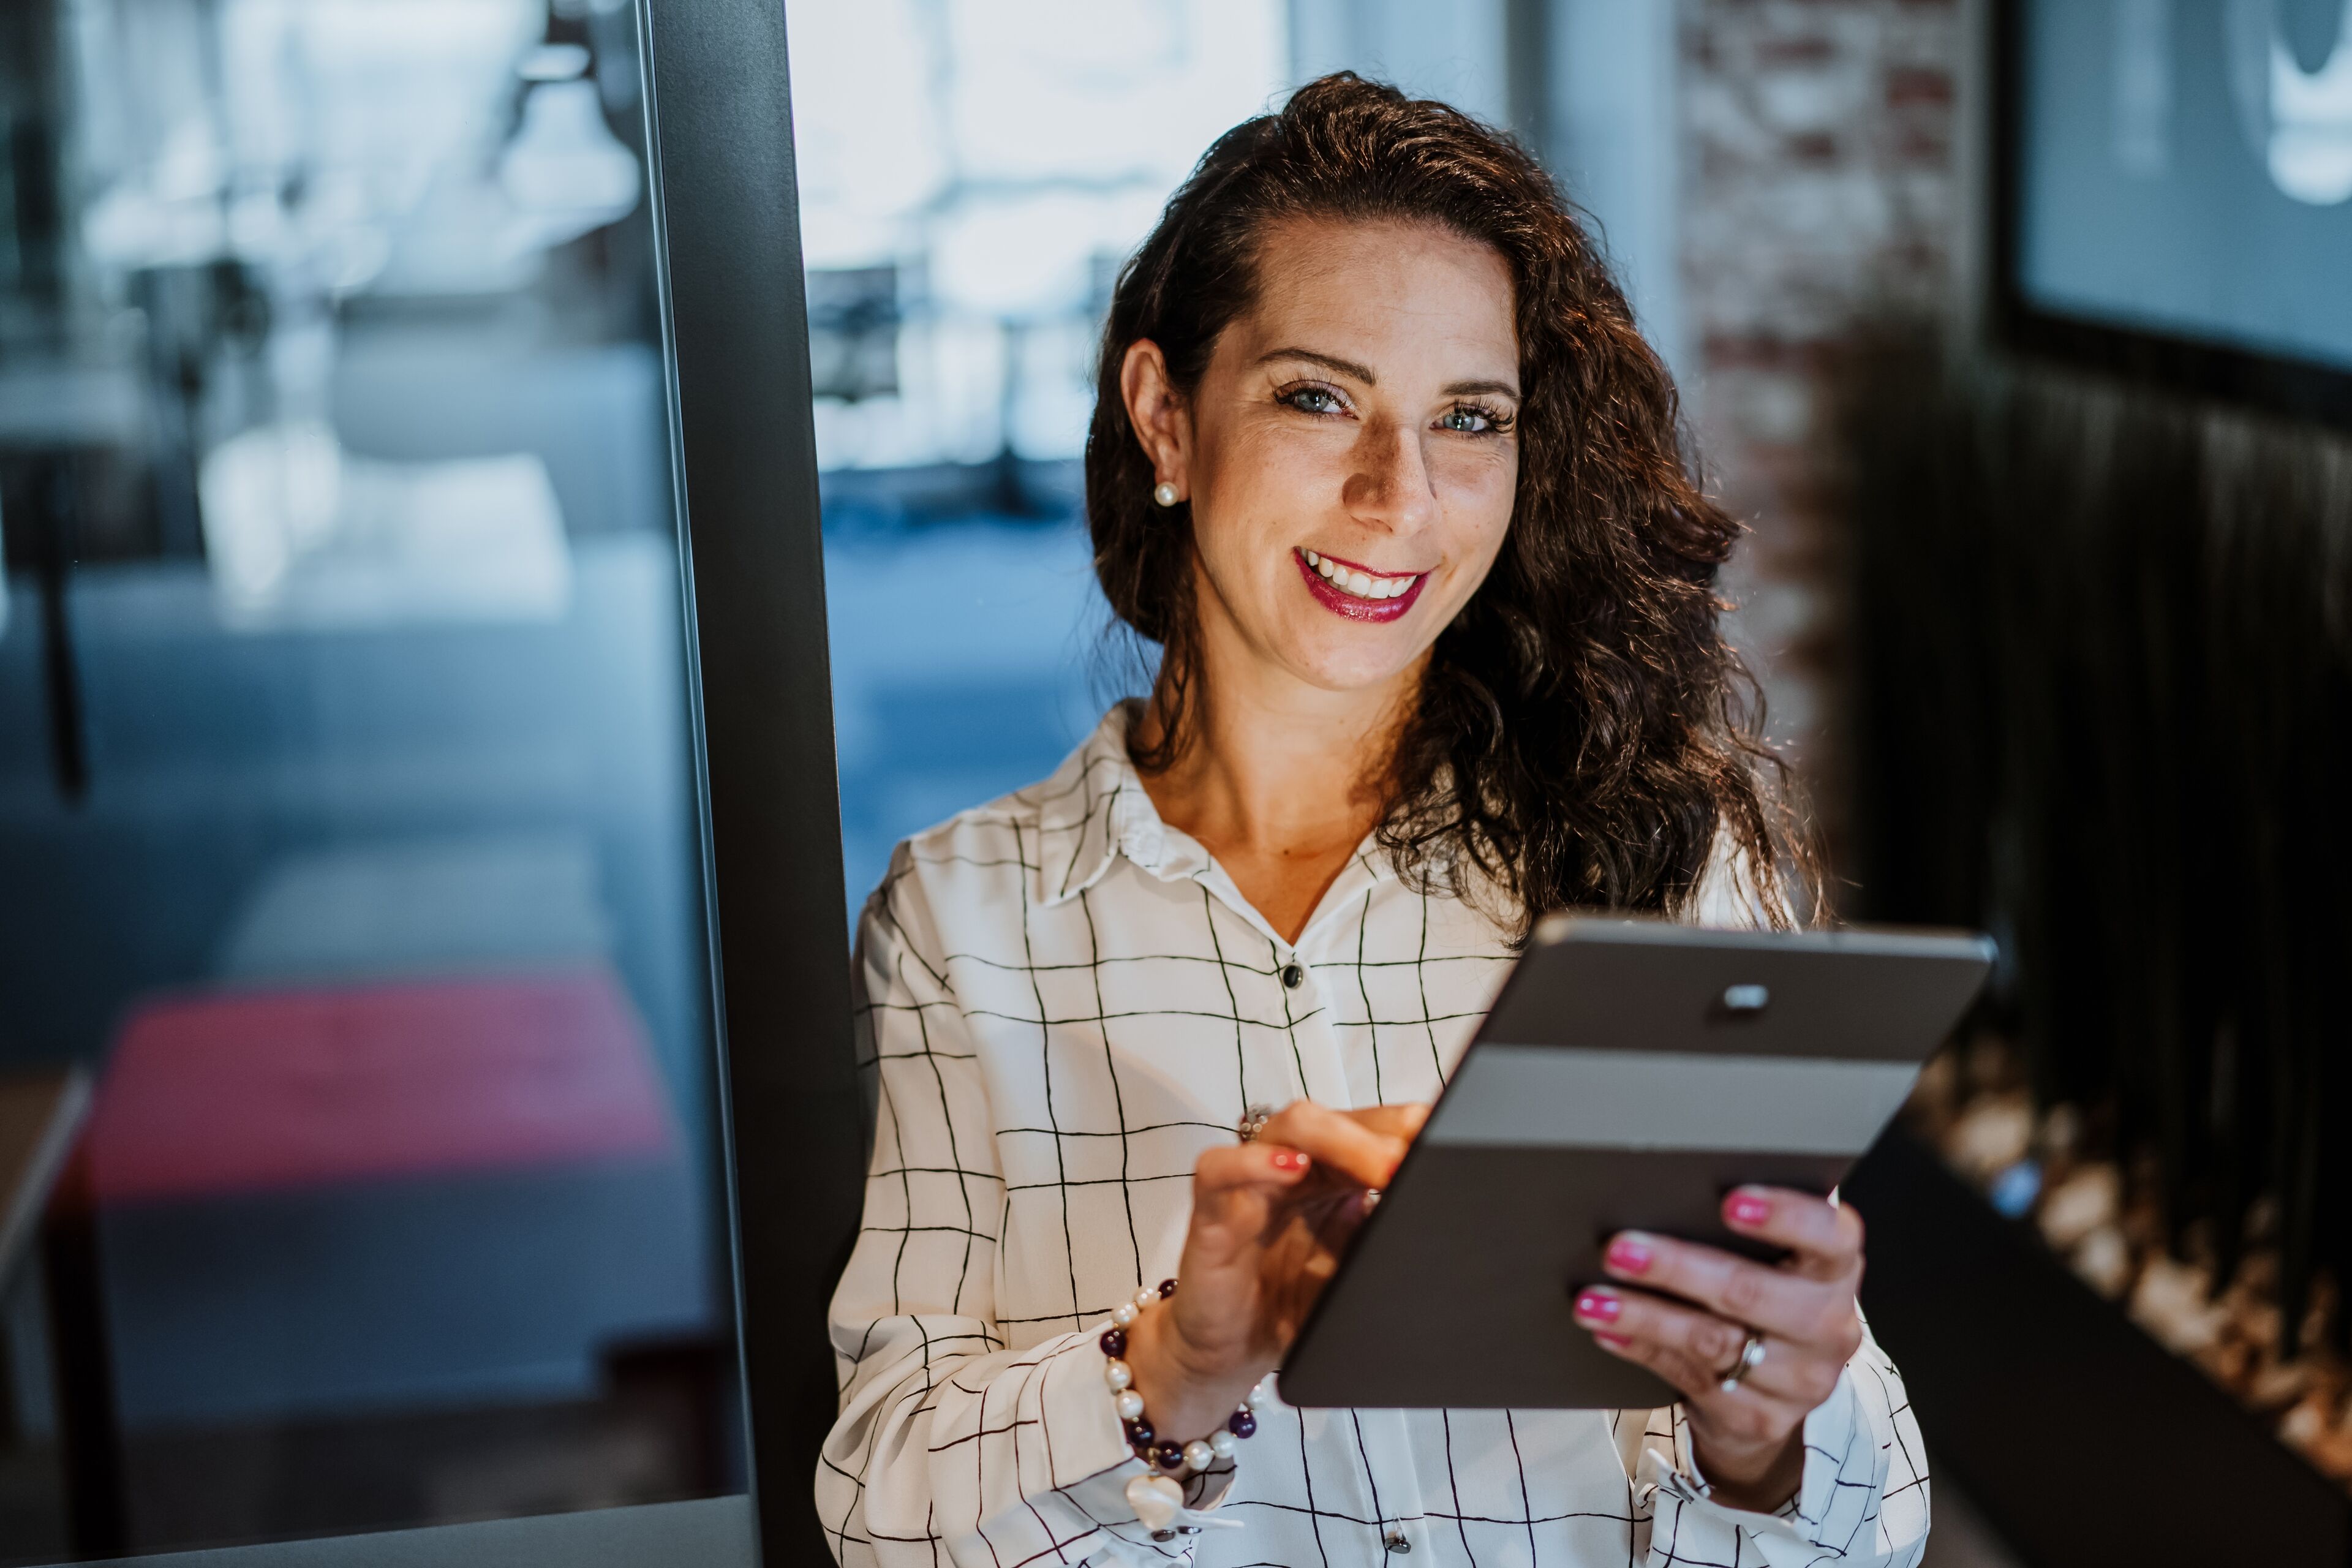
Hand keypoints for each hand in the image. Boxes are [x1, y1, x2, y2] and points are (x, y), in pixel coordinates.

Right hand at [1123, 1100, 1427, 1442]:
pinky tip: (1290, 1170)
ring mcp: (1252, 1183)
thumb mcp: (1357, 1272)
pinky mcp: (1212, 1213)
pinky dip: (1253, 1162)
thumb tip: (1444, 1219)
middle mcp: (1294, 1168)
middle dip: (1383, 1133)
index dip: (1407, 1130)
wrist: (1232, 1355)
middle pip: (1337, 1118)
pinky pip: (1219, 1168)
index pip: (1371, 1128)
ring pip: (1288, 1127)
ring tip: (1381, 1168)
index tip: (1446, 1140)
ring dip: (1340, 1139)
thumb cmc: (1291, 1306)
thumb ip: (1388, 1238)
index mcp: (1333, 1175)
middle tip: (1418, 1158)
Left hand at [1570, 1186, 1865, 1512]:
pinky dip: (1643, 1349)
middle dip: (1677, 1268)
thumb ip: (1741, 1227)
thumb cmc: (1764, 1292)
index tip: (1730, 1202)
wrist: (1776, 1386)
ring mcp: (1800, 1379)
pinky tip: (1609, 1330)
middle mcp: (1828, 1324)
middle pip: (1752, 1292)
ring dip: (1644, 1316)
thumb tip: (1659, 1187)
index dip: (1785, 1216)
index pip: (1829, 1234)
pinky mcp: (1763, 1418)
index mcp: (1835, 1267)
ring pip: (1713, 1342)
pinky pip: (1691, 1377)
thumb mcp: (1774, 1258)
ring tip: (1594, 1299)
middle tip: (1619, 1249)